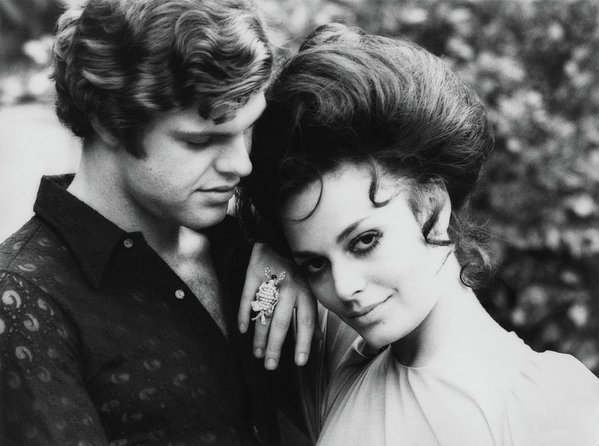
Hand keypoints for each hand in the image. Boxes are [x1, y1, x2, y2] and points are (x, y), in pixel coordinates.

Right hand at [238, 243, 316, 369]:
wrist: (273, 239)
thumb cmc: (293, 270)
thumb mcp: (307, 288)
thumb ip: (311, 313)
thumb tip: (318, 338)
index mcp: (306, 291)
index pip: (306, 321)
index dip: (303, 342)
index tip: (299, 362)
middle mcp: (290, 287)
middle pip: (282, 323)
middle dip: (276, 347)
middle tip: (270, 366)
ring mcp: (271, 281)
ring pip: (264, 314)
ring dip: (260, 337)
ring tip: (257, 354)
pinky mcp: (253, 274)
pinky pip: (247, 298)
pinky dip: (244, 314)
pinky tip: (242, 330)